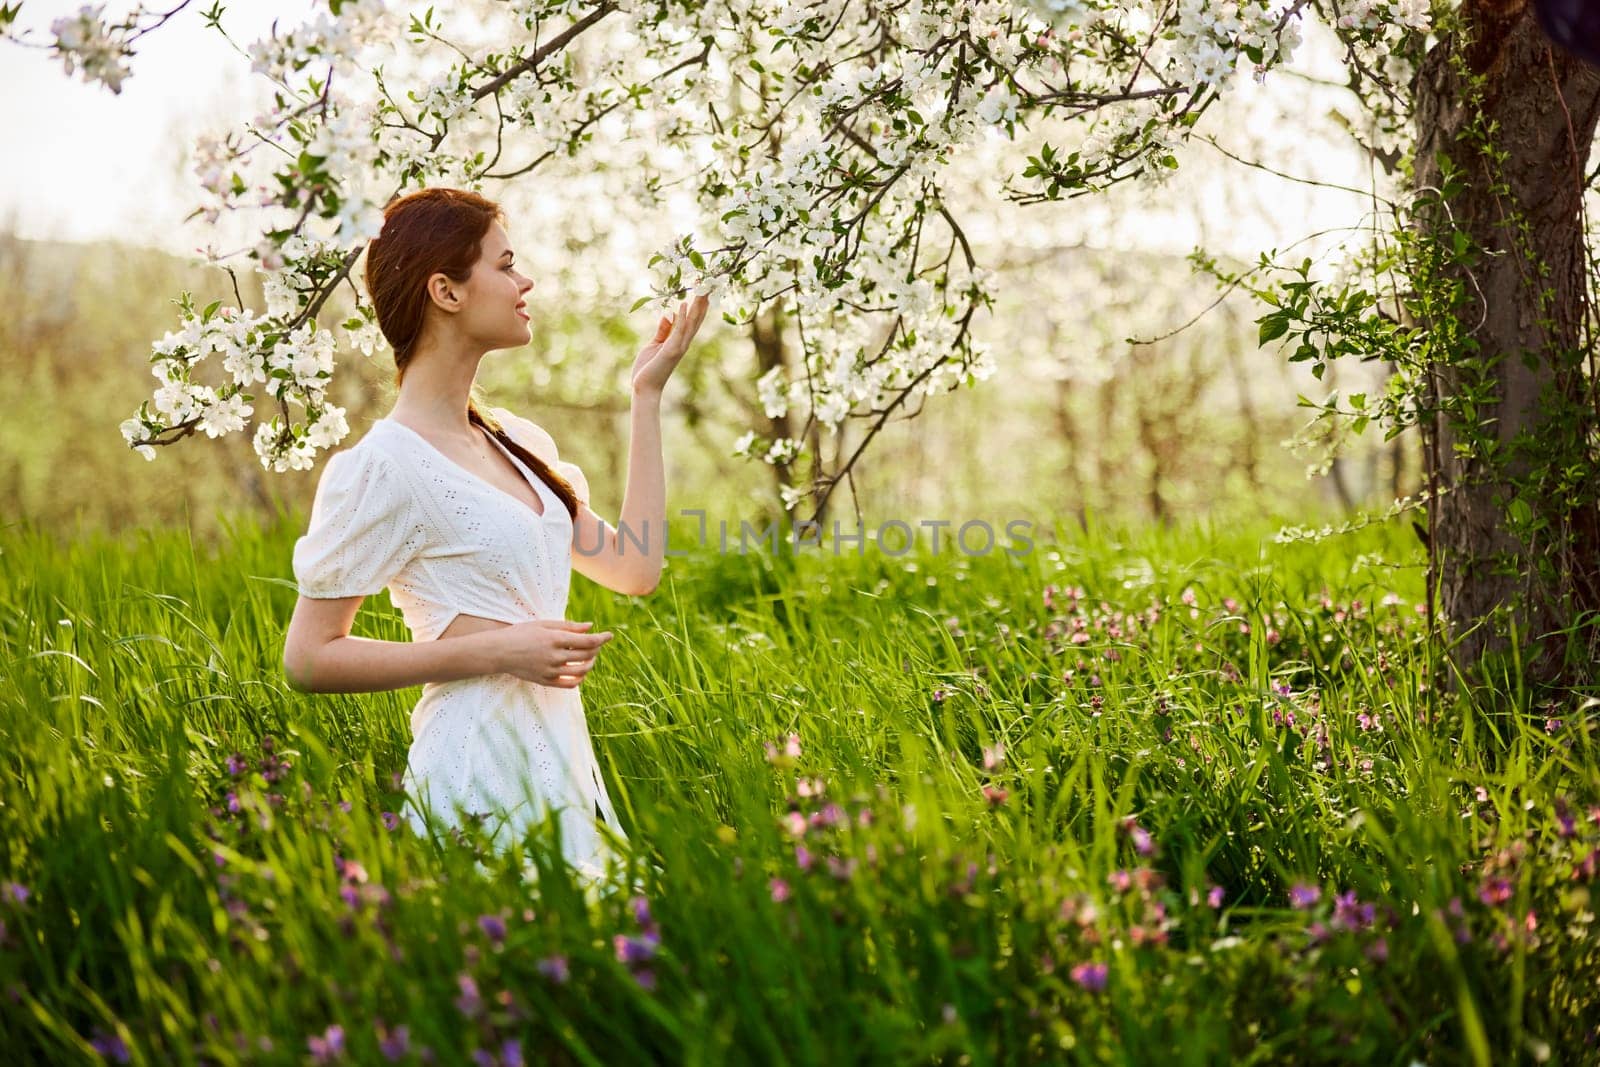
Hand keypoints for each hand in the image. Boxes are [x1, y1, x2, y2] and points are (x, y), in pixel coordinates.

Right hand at [490, 619, 613, 687]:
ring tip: (591, 657)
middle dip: (597, 649)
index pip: (588, 641)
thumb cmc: (521, 633)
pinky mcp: (546, 681)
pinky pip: (570, 684)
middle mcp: (555, 657)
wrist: (499, 652)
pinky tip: (580, 671)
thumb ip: (568, 626)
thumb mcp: (544, 624)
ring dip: (590, 663)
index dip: (602, 638)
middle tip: (597, 643)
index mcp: (555, 639)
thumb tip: (590, 627)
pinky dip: (580, 678)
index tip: (610, 635)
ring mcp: (550, 671)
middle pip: (587, 655)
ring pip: (581, 671)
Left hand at [631, 294, 709, 396]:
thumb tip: (668, 314)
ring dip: (697, 305)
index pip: (692, 321)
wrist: (644, 388)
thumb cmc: (648, 369)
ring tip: (702, 289)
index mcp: (679, 341)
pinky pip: (678, 330)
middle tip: (709, 284)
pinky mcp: (671, 350)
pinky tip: (685, 304)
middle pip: (696, 319)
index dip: (698, 305)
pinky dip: (682, 317)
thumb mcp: (654, 345)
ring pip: (691, 322)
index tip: (703, 290)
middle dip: (703, 302)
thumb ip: (663, 331)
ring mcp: (679, 346)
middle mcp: (683, 343)